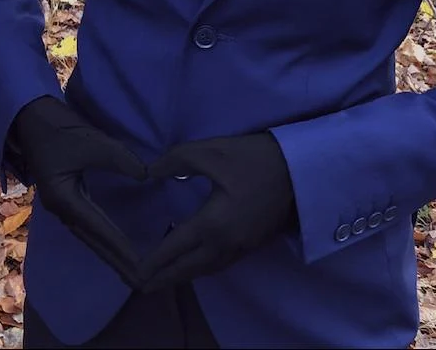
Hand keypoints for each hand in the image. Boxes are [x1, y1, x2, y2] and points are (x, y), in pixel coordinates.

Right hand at [10, 96, 146, 287]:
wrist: (29, 115)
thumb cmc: (58, 128)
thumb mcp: (92, 141)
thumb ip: (120, 159)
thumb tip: (146, 176)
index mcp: (64, 199)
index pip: (99, 229)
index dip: (120, 247)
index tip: (140, 265)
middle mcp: (60, 208)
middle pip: (92, 240)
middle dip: (115, 259)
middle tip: (139, 280)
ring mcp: (60, 203)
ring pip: (88, 234)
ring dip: (108, 250)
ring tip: (129, 268)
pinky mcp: (63, 194)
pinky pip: (85, 222)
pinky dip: (101, 235)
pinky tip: (112, 240)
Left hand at [140, 133, 295, 291]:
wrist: (301, 169)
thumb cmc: (254, 158)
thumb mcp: (211, 151)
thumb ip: (176, 160)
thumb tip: (150, 171)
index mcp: (212, 224)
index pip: (174, 248)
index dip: (153, 261)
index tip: (133, 272)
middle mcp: (225, 244)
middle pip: (188, 269)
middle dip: (163, 278)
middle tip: (141, 285)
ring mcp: (241, 248)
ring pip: (204, 270)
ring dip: (182, 276)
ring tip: (163, 277)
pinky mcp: (252, 245)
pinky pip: (218, 265)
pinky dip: (200, 269)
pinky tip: (193, 262)